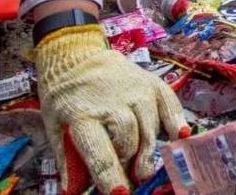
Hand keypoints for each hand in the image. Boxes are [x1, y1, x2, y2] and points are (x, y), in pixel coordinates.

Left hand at [36, 25, 188, 194]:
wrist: (76, 55)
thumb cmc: (65, 98)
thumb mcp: (54, 127)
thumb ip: (67, 159)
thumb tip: (74, 191)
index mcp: (81, 114)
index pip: (98, 151)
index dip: (110, 175)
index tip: (121, 193)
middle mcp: (111, 100)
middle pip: (128, 139)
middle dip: (130, 165)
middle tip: (130, 180)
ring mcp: (134, 89)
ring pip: (148, 127)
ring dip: (147, 152)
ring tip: (142, 168)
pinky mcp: (151, 82)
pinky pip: (169, 104)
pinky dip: (176, 121)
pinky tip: (180, 136)